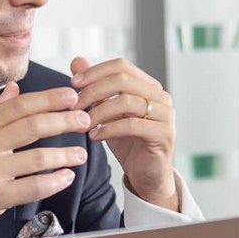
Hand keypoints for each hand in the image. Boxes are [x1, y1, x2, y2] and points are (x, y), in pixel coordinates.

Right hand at [0, 84, 89, 237]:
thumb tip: (14, 87)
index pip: (20, 105)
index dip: (50, 99)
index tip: (73, 96)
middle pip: (33, 126)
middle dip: (65, 121)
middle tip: (85, 120)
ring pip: (38, 158)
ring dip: (65, 155)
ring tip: (81, 154)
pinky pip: (33, 187)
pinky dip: (54, 181)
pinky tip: (67, 177)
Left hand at [70, 56, 176, 209]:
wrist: (147, 176)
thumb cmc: (128, 143)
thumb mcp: (106, 113)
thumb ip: (95, 88)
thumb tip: (76, 60)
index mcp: (148, 86)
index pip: (121, 66)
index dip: (95, 72)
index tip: (73, 84)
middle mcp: (160, 96)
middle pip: (122, 80)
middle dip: (93, 91)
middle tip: (73, 106)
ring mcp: (165, 115)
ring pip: (126, 102)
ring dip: (98, 112)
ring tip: (82, 124)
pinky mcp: (164, 134)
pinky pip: (132, 124)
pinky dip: (108, 129)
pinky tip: (94, 137)